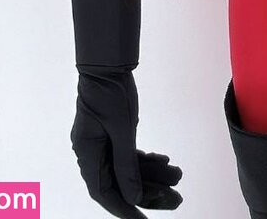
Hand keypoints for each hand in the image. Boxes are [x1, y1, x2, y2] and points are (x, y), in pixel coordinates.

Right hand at [70, 67, 183, 215]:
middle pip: (120, 183)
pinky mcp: (112, 133)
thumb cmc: (110, 91)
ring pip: (128, 168)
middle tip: (176, 200)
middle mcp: (92, 151)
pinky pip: (129, 154)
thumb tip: (134, 198)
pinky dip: (147, 160)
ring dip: (153, 175)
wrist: (108, 62)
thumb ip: (127, 165)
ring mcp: (102, 142)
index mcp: (87, 153)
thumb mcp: (122, 129)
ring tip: (179, 177)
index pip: (105, 193)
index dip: (125, 209)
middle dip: (148, 193)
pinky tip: (167, 163)